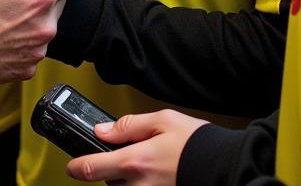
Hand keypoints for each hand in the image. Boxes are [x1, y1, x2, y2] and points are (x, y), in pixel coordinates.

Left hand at [65, 110, 208, 183]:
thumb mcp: (161, 120)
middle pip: (109, 182)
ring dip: (128, 180)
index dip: (76, 167)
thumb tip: (102, 130)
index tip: (72, 166)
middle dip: (112, 170)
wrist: (227, 167)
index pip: (91, 168)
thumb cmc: (198, 144)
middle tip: (130, 156)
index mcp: (135, 162)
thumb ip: (128, 125)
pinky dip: (142, 185)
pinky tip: (157, 175)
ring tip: (148, 166)